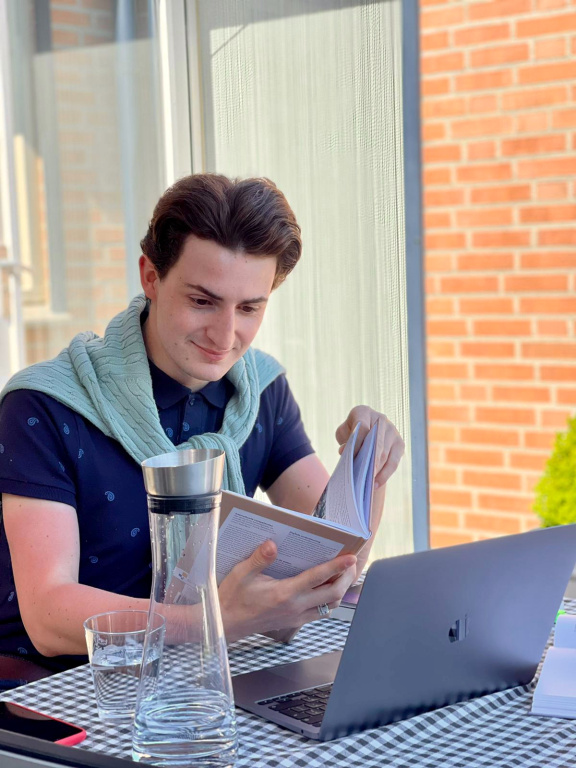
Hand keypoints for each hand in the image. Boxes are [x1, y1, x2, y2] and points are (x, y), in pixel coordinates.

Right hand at [218, 540, 356, 641]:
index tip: (351, 557)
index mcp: (285, 593)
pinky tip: (325, 589)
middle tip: (352, 564)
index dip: (337, 566)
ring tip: (343, 575)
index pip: (318, 577)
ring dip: (340, 590)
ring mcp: (296, 617)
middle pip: (333, 594)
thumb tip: (273, 543)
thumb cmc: (233, 598)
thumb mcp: (242, 573)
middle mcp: (295, 607)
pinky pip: (319, 613)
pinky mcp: (293, 622)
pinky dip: (328, 601)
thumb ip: (259, 558)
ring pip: (329, 606)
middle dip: (346, 578)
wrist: (226, 624)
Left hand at [335, 405, 404, 488]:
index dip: (357, 442)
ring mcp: (392, 431)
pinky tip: (376, 484)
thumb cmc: (351, 434)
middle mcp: (380, 419)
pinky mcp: (400, 444)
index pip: (362, 427)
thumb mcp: (343, 433)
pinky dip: (385, 475)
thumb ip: (343, 440)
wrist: (366, 433)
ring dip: (377, 470)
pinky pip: (393, 462)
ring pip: (385, 454)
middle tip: (364, 475)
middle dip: (370, 460)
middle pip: (376, 442)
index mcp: (363, 412)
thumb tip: (345, 451)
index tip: (350, 456)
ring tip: (368, 484)